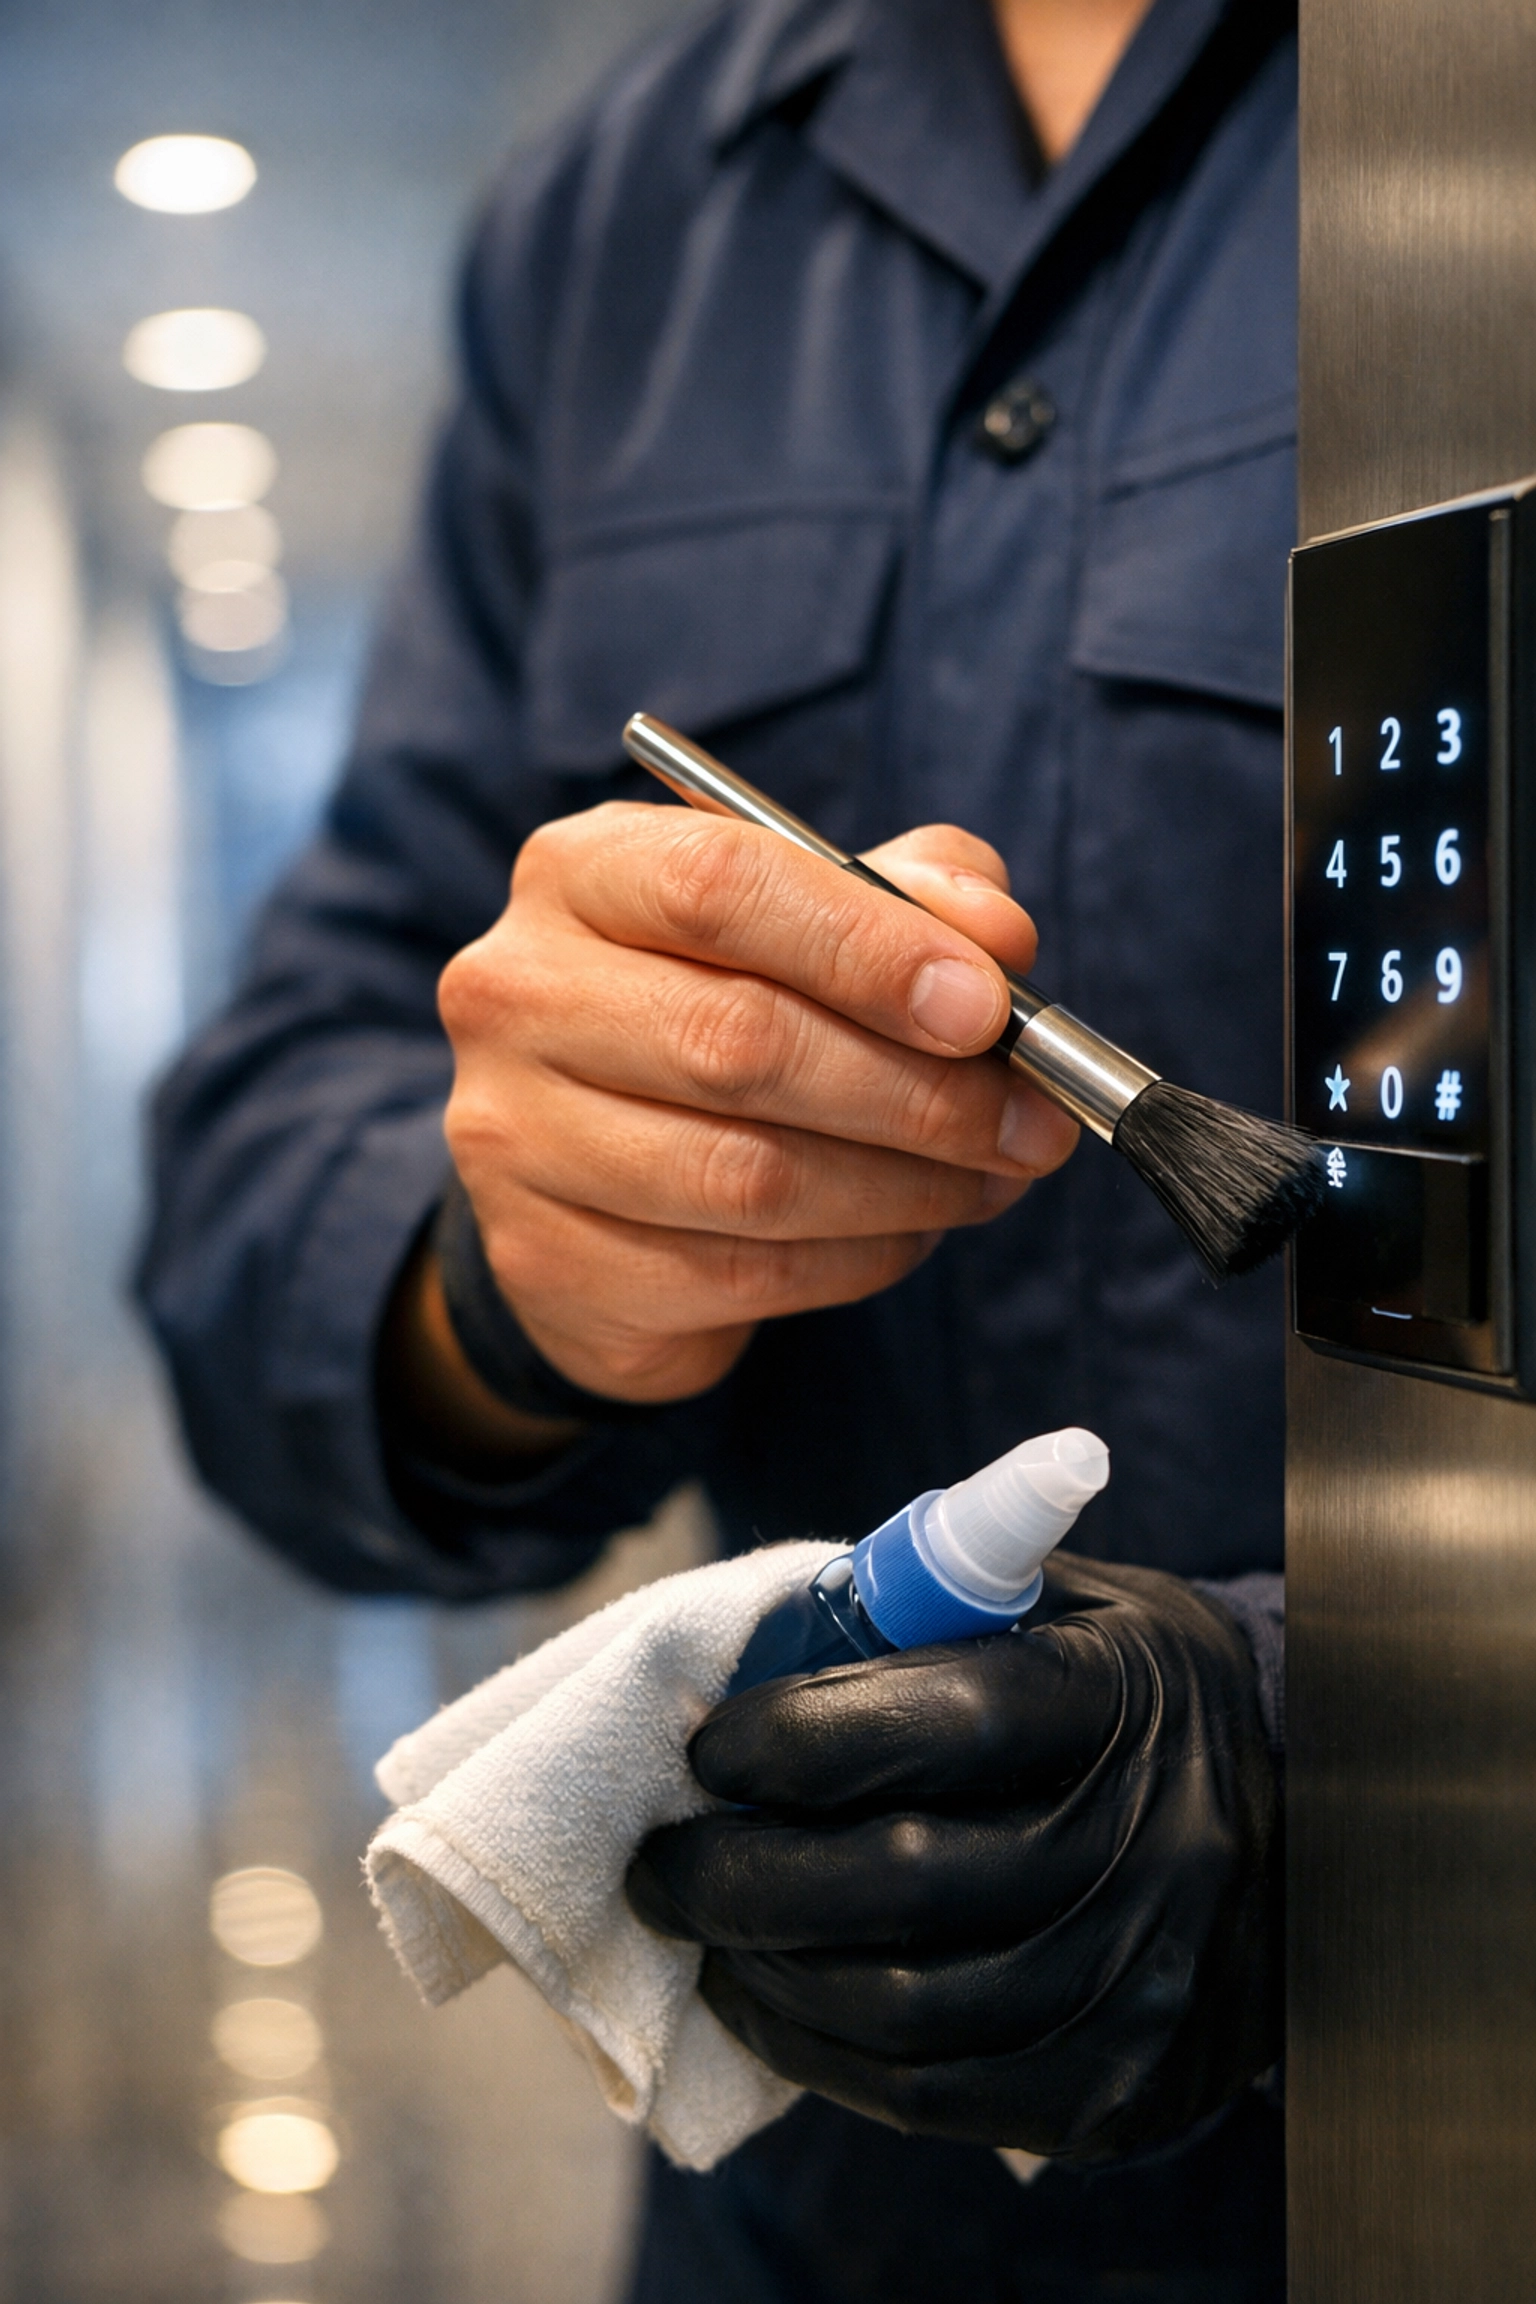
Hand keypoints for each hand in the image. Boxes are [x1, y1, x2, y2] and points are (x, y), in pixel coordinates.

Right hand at [435, 803, 1076, 1403]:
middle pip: (740, 1041)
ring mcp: (514, 1137)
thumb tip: (998, 934)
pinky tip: (910, 1232)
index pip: (719, 884)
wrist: (586, 1173)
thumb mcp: (804, 921)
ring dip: (906, 1186)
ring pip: (747, 1176)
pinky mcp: (546, 1260)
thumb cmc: (715, 1014)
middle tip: (1030, 1120)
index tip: (986, 1004)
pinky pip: (740, 1276)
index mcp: (577, 874)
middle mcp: (517, 995)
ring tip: (991, 1177)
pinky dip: (857, 1258)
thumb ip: (907, 899)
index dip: (870, 946)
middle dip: (920, 1091)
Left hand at [627, 1554, 1279, 2159]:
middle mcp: (1148, 1851)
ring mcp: (1136, 1984)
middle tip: (663, 1858)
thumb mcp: (1060, 1608)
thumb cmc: (1123, 1695)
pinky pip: (926, 2094)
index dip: (798, 1736)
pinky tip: (767, 1997)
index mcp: (1122, 1702)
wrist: (1303, 1834)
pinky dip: (815, 2051)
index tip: (711, 1743)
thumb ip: (926, 1610)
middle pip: (904, 1878)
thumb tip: (751, 1648)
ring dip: (761, 1970)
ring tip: (700, 1926)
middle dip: (741, 1873)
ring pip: (899, 2005)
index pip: (945, 1722)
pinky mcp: (1111, 2088)